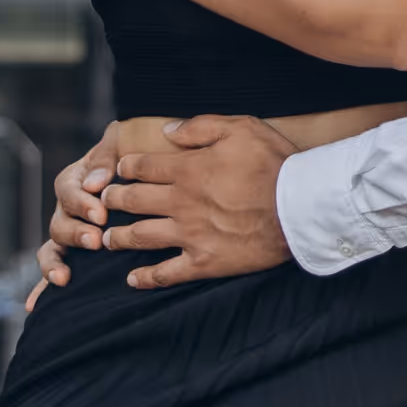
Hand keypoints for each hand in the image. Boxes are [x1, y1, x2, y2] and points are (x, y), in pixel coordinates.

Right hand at [24, 125, 125, 308]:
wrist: (147, 175)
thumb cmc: (134, 156)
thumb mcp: (122, 144)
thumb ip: (108, 155)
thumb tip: (96, 183)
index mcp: (76, 180)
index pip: (69, 190)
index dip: (82, 203)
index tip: (102, 214)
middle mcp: (67, 208)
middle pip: (59, 222)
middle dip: (76, 233)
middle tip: (96, 240)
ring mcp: (68, 232)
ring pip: (52, 248)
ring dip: (55, 263)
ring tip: (65, 276)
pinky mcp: (73, 253)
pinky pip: (53, 269)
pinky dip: (41, 287)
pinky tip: (33, 306)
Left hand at [100, 114, 295, 290]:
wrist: (302, 206)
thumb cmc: (275, 163)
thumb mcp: (242, 128)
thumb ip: (201, 127)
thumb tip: (168, 130)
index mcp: (188, 169)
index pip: (142, 167)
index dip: (125, 167)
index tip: (118, 170)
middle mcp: (181, 202)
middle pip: (133, 201)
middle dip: (113, 199)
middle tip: (104, 201)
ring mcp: (190, 234)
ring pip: (140, 237)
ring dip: (118, 237)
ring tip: (108, 238)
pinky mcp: (204, 261)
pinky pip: (166, 274)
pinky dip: (145, 277)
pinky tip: (132, 279)